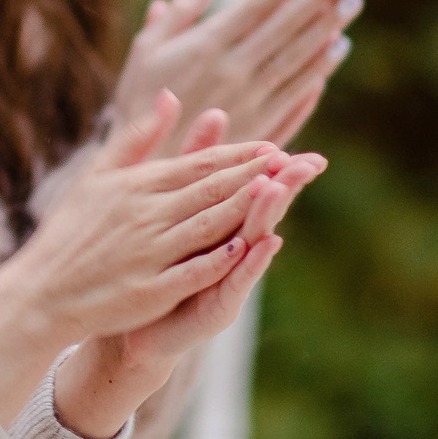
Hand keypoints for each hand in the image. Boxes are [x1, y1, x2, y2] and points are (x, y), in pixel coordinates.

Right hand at [0, 92, 286, 425]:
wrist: (41, 291)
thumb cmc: (70, 233)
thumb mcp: (97, 176)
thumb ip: (137, 138)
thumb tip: (170, 95)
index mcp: (137, 186)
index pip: (198, 165)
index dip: (240, 155)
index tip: (276, 146)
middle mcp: (145, 214)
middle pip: (210, 190)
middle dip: (256, 174)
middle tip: (295, 161)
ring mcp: (147, 252)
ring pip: (207, 225)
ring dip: (244, 208)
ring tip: (280, 193)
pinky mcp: (147, 289)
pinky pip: (189, 271)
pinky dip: (217, 259)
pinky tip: (246, 249)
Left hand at [51, 147, 325, 436]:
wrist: (132, 327)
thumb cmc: (160, 264)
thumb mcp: (175, 206)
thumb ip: (196, 162)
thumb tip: (217, 111)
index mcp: (224, 223)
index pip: (254, 187)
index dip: (274, 167)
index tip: (295, 144)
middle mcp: (234, 250)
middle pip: (263, 211)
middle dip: (285, 186)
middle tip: (305, 162)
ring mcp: (228, 279)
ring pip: (253, 241)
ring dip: (268, 214)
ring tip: (280, 188)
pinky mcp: (217, 306)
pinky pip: (236, 280)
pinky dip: (250, 262)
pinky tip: (265, 243)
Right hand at [114, 0, 362, 148]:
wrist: (145, 165)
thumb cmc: (140, 101)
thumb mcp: (146, 50)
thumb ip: (180, 13)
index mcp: (206, 47)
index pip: (261, 4)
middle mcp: (234, 71)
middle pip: (287, 27)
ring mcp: (252, 101)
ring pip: (299, 58)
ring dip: (329, 28)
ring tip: (352, 3)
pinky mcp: (261, 129)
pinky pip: (297, 93)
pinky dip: (319, 69)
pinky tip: (337, 48)